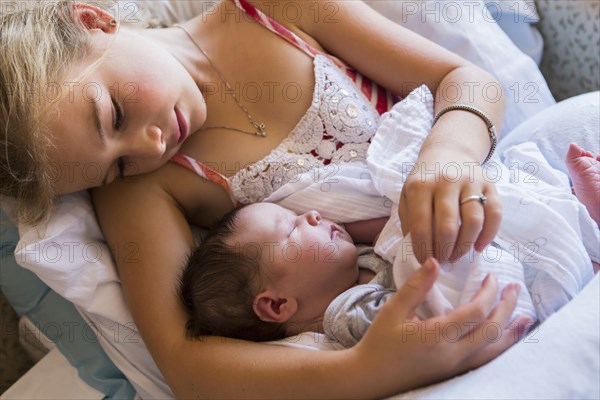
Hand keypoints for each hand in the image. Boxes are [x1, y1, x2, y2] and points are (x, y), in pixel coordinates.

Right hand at [351, 260, 529, 395]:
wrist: (370, 377)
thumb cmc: (379, 343)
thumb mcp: (393, 310)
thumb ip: (416, 287)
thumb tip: (434, 261)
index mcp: (437, 337)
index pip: (475, 313)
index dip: (488, 293)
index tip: (491, 276)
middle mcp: (452, 355)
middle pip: (491, 331)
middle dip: (506, 307)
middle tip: (514, 288)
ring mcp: (455, 368)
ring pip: (494, 351)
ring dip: (511, 332)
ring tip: (526, 317)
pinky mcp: (453, 374)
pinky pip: (485, 362)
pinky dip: (501, 349)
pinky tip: (506, 341)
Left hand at [399, 147, 501, 262]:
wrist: (448, 151)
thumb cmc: (425, 180)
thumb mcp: (407, 195)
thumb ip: (409, 221)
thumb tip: (418, 251)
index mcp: (420, 186)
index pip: (421, 227)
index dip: (423, 250)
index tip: (425, 262)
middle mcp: (446, 181)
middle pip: (448, 227)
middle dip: (444, 252)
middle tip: (443, 261)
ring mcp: (470, 181)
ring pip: (473, 222)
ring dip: (465, 246)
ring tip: (457, 256)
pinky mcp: (490, 184)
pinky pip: (495, 214)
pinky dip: (489, 235)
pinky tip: (478, 247)